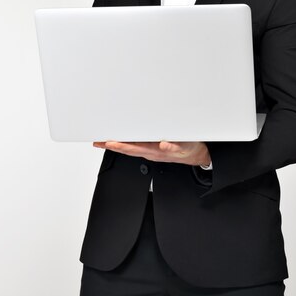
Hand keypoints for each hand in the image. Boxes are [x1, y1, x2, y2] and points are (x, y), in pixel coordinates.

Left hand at [93, 140, 210, 165]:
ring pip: (130, 148)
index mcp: (156, 151)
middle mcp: (151, 152)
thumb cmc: (190, 149)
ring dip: (117, 145)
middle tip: (98, 141)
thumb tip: (164, 145)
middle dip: (112, 145)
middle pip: (127, 149)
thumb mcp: (186, 146)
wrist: (197, 155)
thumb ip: (175, 146)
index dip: (120, 145)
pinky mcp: (153, 148)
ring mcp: (151, 151)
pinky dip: (126, 144)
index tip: (109, 142)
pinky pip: (136, 146)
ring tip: (104, 141)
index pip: (134, 148)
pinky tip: (121, 141)